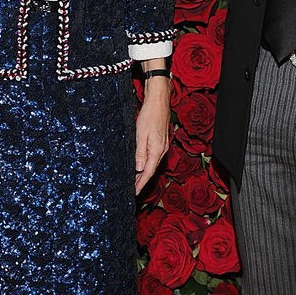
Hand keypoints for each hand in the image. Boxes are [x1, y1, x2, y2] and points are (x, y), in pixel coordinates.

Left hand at [135, 79, 169, 194]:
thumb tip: (139, 169)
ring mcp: (162, 146)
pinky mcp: (161, 141)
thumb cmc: (149, 115)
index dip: (141, 184)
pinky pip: (153, 157)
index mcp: (157, 151)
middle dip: (142, 181)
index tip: (135, 193)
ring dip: (144, 173)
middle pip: (151, 170)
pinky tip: (141, 164)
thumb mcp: (141, 135)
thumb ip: (140, 153)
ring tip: (135, 181)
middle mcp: (162, 150)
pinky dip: (146, 164)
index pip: (148, 172)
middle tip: (133, 190)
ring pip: (152, 164)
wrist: (159, 101)